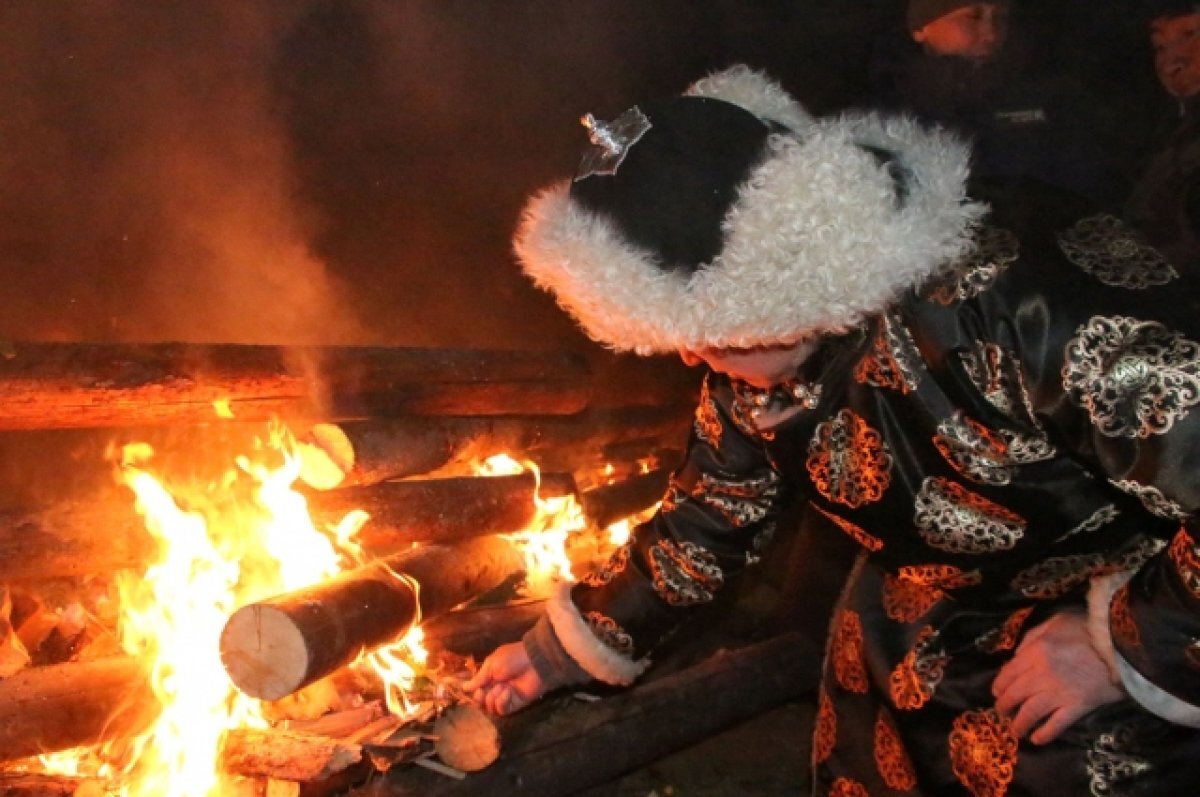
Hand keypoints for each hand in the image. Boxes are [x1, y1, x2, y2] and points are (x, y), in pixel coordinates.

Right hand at [462, 641, 549, 715]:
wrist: (534, 661)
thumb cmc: (512, 658)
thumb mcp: (492, 665)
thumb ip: (479, 678)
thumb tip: (463, 687)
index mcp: (490, 677)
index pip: (477, 691)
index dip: (474, 693)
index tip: (475, 688)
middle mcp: (496, 689)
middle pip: (482, 703)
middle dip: (480, 698)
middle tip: (484, 690)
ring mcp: (506, 697)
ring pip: (490, 709)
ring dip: (492, 698)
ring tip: (501, 687)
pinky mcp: (516, 704)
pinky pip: (502, 710)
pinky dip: (502, 702)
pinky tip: (507, 692)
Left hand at [992, 610, 1124, 744]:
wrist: (1123, 646)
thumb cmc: (1089, 630)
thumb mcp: (1056, 622)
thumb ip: (1033, 636)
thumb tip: (1017, 655)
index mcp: (1036, 650)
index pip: (1009, 672)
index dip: (999, 685)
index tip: (996, 693)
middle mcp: (1042, 673)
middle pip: (1015, 694)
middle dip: (1004, 706)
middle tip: (1002, 713)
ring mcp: (1060, 692)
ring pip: (1030, 712)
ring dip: (1019, 724)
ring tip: (1016, 730)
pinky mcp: (1078, 707)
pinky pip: (1056, 725)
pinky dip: (1044, 734)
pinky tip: (1037, 739)